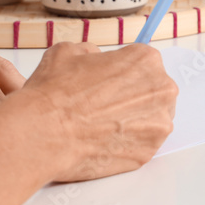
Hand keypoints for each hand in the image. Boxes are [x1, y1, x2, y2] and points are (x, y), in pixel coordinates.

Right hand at [18, 42, 177, 181]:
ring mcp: (158, 125)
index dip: (123, 74)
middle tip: (105, 106)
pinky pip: (142, 145)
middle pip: (154, 92)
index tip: (111, 83)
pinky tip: (103, 141)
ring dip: (133, 122)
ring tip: (102, 125)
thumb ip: (93, 52)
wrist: (42, 133)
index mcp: (146, 60)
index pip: (143, 64)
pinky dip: (126, 144)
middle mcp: (161, 90)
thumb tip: (97, 59)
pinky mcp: (148, 153)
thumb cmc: (54, 92)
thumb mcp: (68, 52)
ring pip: (151, 120)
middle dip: (133, 98)